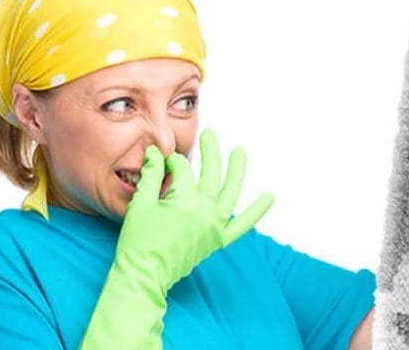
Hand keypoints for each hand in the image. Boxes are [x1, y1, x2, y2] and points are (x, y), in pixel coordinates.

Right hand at [115, 127, 274, 291]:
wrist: (144, 275)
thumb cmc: (138, 242)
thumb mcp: (140, 203)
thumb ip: (151, 175)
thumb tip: (157, 152)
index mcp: (185, 200)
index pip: (182, 169)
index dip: (170, 161)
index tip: (160, 160)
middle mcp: (205, 211)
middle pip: (211, 172)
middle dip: (210, 150)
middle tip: (208, 134)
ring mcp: (214, 226)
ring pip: (231, 192)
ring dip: (238, 170)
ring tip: (240, 152)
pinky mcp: (218, 240)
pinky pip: (243, 224)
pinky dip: (256, 211)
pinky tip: (269, 198)